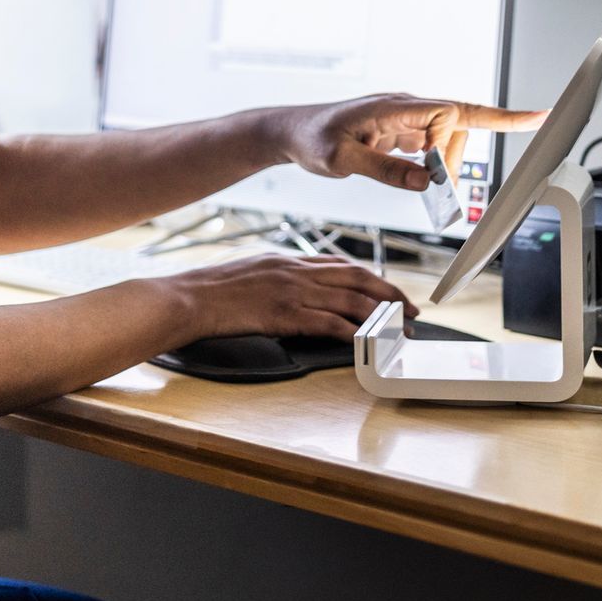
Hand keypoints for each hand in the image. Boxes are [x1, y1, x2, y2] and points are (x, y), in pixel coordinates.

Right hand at [167, 253, 419, 340]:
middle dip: (389, 294)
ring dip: (381, 315)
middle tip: (411, 311)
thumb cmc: (213, 290)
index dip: (371, 277)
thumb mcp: (252, 271)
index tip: (389, 291)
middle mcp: (297, 271)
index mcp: (289, 260)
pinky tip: (368, 340)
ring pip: (350, 299)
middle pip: (357, 278)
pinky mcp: (284, 314)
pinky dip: (353, 331)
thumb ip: (279, 276)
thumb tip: (298, 288)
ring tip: (400, 330)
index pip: (341, 265)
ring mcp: (292, 291)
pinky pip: (328, 322)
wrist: (189, 297)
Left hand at [268, 94, 548, 191]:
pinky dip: (435, 165)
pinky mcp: (400, 132)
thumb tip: (426, 180)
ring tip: (427, 187)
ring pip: (446, 140)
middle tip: (433, 191)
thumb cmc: (311, 139)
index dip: (495, 120)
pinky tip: (426, 178)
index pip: (455, 110)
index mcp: (396, 108)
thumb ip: (385, 170)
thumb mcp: (341, 162)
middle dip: (451, 162)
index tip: (526, 124)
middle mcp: (406, 108)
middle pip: (456, 130)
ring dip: (443, 165)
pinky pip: (432, 146)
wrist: (291, 132)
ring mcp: (405, 119)